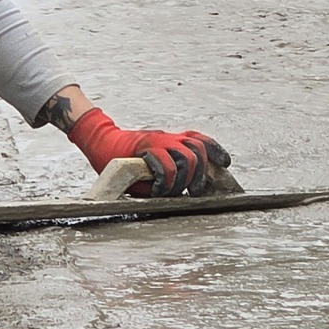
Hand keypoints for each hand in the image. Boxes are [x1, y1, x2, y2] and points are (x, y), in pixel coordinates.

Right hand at [66, 108, 230, 196]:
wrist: (101, 144)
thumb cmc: (127, 160)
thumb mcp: (154, 166)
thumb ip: (171, 173)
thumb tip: (189, 190)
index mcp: (172, 140)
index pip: (201, 140)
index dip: (216, 150)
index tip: (226, 163)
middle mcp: (168, 137)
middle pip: (198, 151)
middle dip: (199, 173)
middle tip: (194, 190)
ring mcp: (158, 140)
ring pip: (185, 157)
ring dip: (182, 179)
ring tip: (171, 190)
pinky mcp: (145, 147)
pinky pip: (164, 162)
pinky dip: (165, 178)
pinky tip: (158, 188)